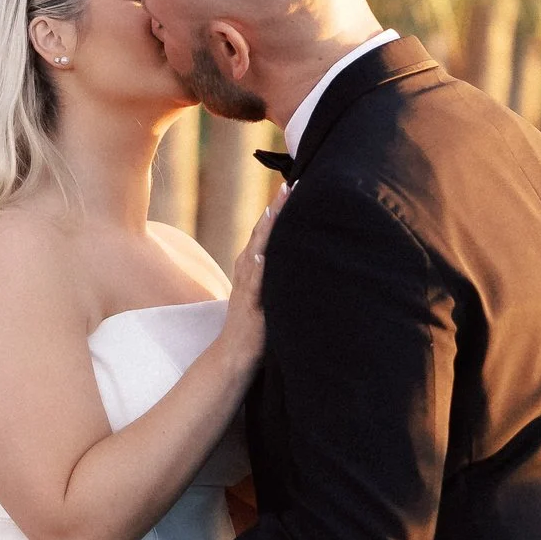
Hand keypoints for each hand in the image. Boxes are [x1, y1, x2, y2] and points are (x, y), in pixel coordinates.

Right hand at [224, 189, 279, 352]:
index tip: (295, 185)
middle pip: (262, 233)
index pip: (268, 230)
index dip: (280, 208)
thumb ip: (281, 272)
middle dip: (275, 209)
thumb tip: (305, 254)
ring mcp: (246, 286)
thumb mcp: (273, 291)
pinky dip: (254, 269)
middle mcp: (248, 269)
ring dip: (264, 231)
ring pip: (255, 251)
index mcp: (255, 264)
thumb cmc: (258, 323)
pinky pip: (251, 284)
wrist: (235, 354)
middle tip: (289, 185)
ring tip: (273, 209)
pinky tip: (259, 256)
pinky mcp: (248, 305)